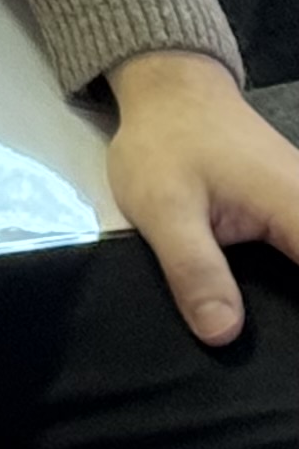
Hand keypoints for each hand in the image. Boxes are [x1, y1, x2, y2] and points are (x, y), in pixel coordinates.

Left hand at [105, 47, 298, 344]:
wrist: (170, 90)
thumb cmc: (165, 142)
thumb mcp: (163, 208)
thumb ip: (195, 269)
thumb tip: (223, 334)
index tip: (289, 358)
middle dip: (297, 313)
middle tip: (277, 357)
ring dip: (293, 296)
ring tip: (277, 344)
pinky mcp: (298, 209)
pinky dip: (292, 277)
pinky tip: (274, 306)